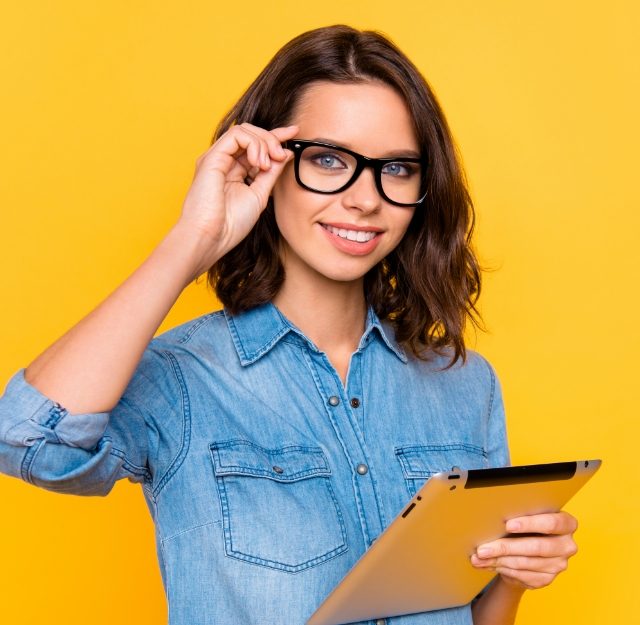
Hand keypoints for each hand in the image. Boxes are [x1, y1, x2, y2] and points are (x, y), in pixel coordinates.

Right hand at [177, 122, 298, 273]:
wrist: (211, 237)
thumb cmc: (230, 224)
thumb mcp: (259, 194)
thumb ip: (271, 173)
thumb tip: (285, 153)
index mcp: (234, 171)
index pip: (255, 145)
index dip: (275, 137)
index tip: (295, 133)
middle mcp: (224, 161)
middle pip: (251, 134)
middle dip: (272, 139)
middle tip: (282, 155)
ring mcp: (216, 158)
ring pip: (244, 131)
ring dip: (264, 142)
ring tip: (269, 163)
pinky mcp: (212, 157)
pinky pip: (236, 135)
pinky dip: (253, 144)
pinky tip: (258, 162)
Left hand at [470, 511, 578, 589]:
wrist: (528, 548)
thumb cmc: (525, 524)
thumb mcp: (526, 515)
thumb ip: (518, 514)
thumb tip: (491, 515)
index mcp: (566, 524)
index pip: (552, 523)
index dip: (530, 524)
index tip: (508, 524)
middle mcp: (566, 545)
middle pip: (536, 547)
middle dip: (505, 548)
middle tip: (483, 549)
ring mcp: (558, 564)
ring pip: (525, 563)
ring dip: (498, 561)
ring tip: (478, 557)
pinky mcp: (547, 579)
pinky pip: (522, 575)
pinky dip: (501, 569)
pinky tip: (487, 564)